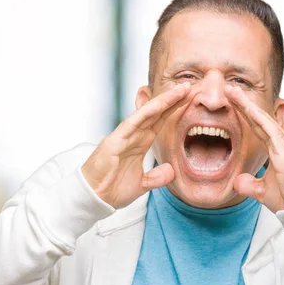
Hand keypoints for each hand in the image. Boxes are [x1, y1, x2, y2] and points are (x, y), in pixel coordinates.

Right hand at [82, 82, 190, 208]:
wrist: (94, 198)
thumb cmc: (113, 189)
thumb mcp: (142, 184)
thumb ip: (157, 177)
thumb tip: (171, 170)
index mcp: (140, 143)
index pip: (160, 121)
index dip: (174, 109)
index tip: (189, 97)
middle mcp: (133, 136)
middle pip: (155, 113)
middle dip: (172, 99)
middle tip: (188, 86)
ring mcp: (123, 137)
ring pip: (145, 114)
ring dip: (162, 102)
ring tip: (178, 90)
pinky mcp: (114, 142)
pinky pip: (131, 124)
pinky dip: (144, 114)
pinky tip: (157, 105)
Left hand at [225, 85, 283, 211]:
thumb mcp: (263, 191)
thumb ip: (250, 184)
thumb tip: (237, 182)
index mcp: (278, 148)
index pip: (258, 127)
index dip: (245, 114)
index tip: (231, 103)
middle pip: (260, 119)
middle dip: (244, 103)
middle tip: (229, 89)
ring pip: (265, 120)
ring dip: (248, 106)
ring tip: (234, 92)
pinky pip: (272, 131)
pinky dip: (260, 119)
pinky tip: (248, 110)